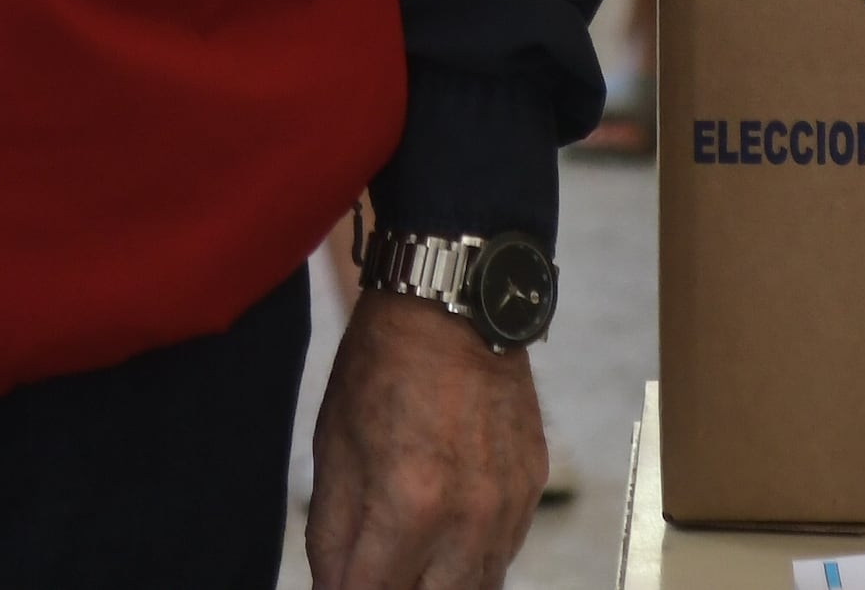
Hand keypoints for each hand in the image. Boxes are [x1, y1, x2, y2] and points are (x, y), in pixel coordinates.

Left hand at [304, 294, 543, 589]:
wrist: (453, 303)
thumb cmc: (382, 366)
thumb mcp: (335, 446)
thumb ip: (332, 534)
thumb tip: (332, 589)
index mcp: (409, 504)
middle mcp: (468, 516)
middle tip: (374, 573)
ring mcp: (508, 504)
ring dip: (437, 586)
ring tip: (407, 563)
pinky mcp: (532, 487)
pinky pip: (504, 552)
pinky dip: (472, 561)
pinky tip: (445, 541)